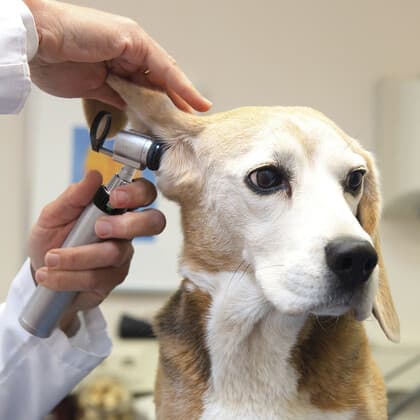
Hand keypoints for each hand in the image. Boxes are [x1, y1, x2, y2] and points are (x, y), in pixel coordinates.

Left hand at [24, 0, 211, 112]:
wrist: (40, 41)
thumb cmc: (79, 29)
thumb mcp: (125, 37)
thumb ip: (149, 61)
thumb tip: (162, 84)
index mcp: (137, 45)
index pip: (168, 71)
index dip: (186, 89)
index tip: (202, 106)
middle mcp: (129, 61)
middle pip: (158, 86)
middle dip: (175, 102)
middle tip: (189, 121)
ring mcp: (115, 77)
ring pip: (144, 97)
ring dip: (158, 111)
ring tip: (173, 126)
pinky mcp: (101, 90)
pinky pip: (125, 104)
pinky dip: (137, 114)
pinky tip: (148, 123)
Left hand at [28, 170, 164, 332]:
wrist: (41, 273)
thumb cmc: (51, 241)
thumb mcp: (53, 215)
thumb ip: (73, 197)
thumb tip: (93, 175)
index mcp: (115, 208)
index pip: (144, 193)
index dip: (138, 193)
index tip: (115, 197)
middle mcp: (125, 231)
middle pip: (154, 222)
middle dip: (128, 224)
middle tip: (99, 228)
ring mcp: (122, 256)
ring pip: (115, 253)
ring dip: (78, 256)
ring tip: (52, 258)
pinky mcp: (112, 279)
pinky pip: (97, 277)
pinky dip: (69, 276)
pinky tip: (52, 275)